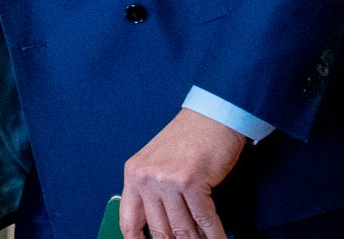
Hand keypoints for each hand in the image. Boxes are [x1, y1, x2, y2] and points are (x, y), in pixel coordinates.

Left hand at [120, 108, 246, 238]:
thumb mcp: (158, 163)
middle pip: (159, 230)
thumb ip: (153, 192)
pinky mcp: (191, 182)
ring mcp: (167, 180)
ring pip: (183, 229)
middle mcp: (146, 178)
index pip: (129, 220)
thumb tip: (161, 230)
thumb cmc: (188, 139)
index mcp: (133, 174)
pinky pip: (204, 221)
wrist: (212, 117)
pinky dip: (215, 236)